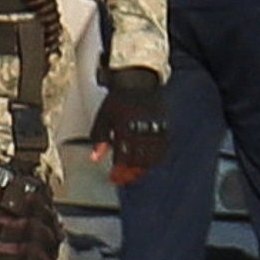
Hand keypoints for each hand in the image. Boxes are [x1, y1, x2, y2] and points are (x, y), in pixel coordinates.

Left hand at [89, 66, 170, 185]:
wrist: (138, 81)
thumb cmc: (119, 99)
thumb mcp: (103, 117)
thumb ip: (98, 139)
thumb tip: (95, 157)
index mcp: (124, 128)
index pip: (122, 158)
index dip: (118, 172)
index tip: (113, 177)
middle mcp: (140, 130)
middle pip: (137, 161)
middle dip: (129, 173)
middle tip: (122, 178)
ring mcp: (154, 128)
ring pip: (151, 157)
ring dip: (141, 168)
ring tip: (134, 172)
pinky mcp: (164, 126)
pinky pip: (162, 148)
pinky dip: (155, 158)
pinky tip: (148, 161)